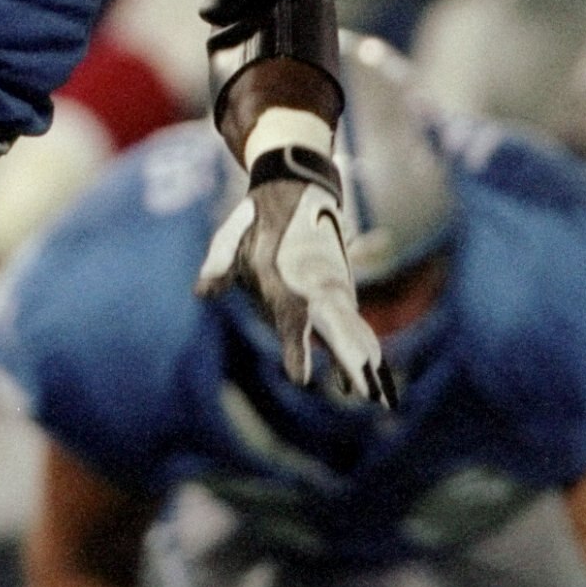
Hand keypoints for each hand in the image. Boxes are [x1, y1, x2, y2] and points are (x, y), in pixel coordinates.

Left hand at [198, 138, 392, 405]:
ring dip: (369, 365)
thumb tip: (201, 291)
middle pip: (340, 332)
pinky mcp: (339, 295)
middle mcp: (321, 288)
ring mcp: (335, 291)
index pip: (293, 322)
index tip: (299, 379)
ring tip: (384, 401)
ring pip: (355, 333)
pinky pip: (354, 329)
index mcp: (292, 278)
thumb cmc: (258, 218)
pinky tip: (363, 385)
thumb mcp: (232, 234)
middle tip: (371, 396)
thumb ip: (219, 263)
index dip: (295, 350)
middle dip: (354, 364)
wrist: (296, 186)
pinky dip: (364, 353)